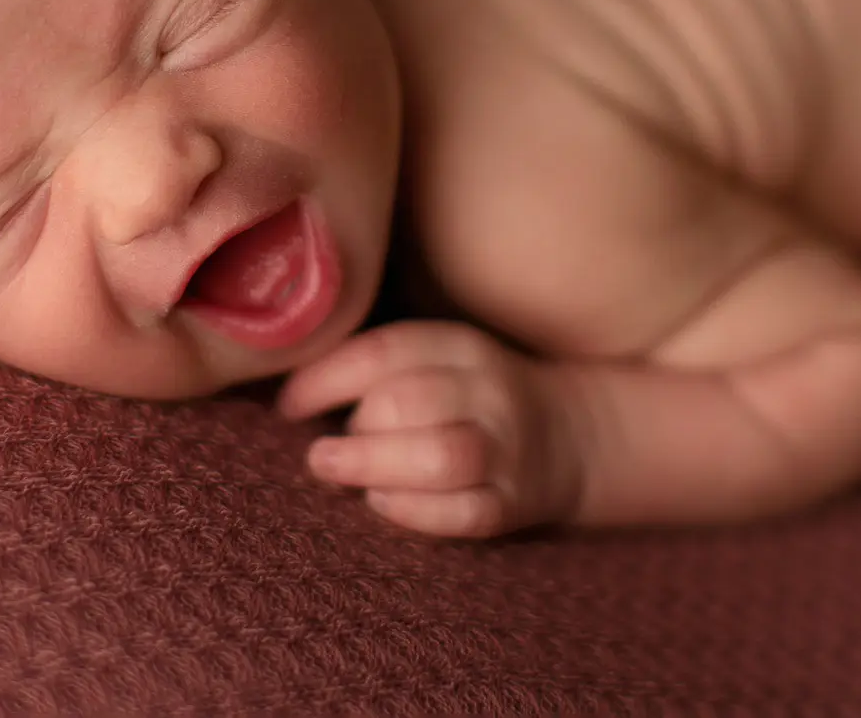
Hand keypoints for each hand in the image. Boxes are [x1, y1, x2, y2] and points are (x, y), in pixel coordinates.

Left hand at [276, 320, 581, 537]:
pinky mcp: (513, 504)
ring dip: (371, 466)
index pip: (385, 351)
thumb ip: (380, 367)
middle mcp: (488, 392)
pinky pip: (461, 514)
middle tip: (319, 450)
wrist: (573, 435)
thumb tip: (288, 394)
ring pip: (438, 457)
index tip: (288, 407)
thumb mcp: (440, 359)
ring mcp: (506, 450)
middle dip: (351, 427)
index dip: (324, 379)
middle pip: (409, 402)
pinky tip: (379, 502)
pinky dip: (411, 511)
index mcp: (461, 346)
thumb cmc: (472, 398)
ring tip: (332, 470)